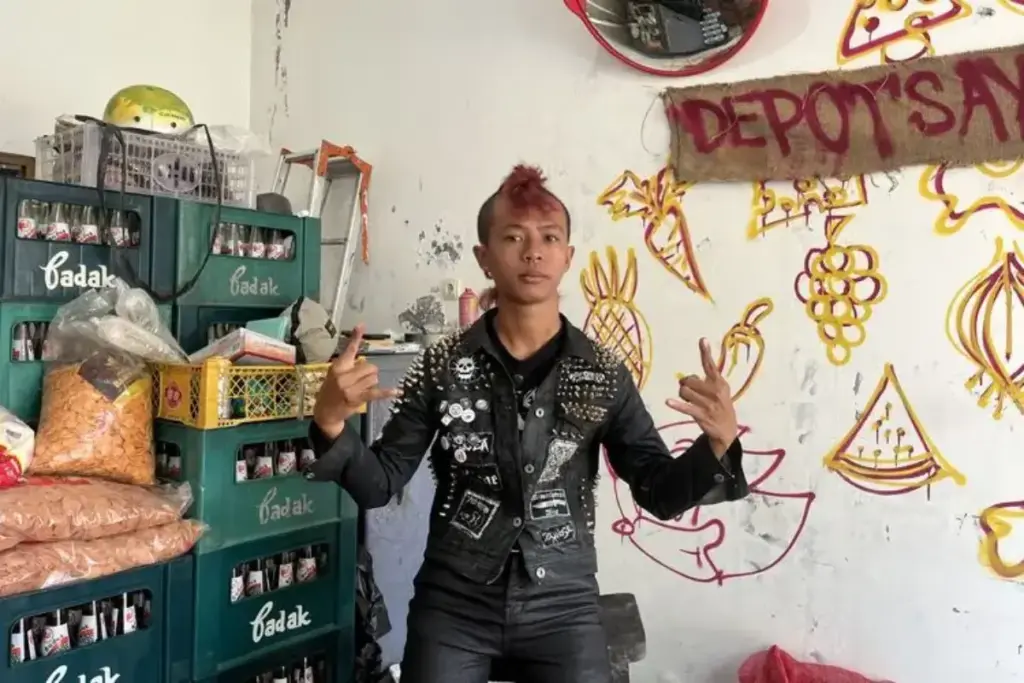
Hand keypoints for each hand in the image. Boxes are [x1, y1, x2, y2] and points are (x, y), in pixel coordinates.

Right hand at [313, 324, 400, 438]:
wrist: (324, 411)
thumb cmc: (330, 391)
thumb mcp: (334, 374)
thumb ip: (347, 365)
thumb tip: (362, 360)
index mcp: (338, 367)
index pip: (349, 350)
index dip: (356, 337)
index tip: (361, 325)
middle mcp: (344, 375)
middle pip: (369, 366)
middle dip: (370, 372)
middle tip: (362, 379)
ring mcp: (350, 388)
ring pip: (374, 378)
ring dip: (372, 382)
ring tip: (362, 387)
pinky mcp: (357, 398)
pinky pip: (376, 393)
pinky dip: (387, 392)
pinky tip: (397, 391)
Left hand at [665, 338, 738, 457]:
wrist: (727, 431)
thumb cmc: (720, 407)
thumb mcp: (719, 391)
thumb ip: (706, 381)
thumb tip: (686, 378)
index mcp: (720, 383)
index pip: (711, 366)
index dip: (706, 353)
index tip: (702, 340)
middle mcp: (716, 391)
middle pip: (689, 380)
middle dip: (685, 384)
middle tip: (688, 392)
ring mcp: (710, 404)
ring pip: (685, 392)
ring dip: (682, 396)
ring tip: (687, 401)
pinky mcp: (703, 415)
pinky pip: (686, 407)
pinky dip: (676, 405)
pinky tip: (668, 402)